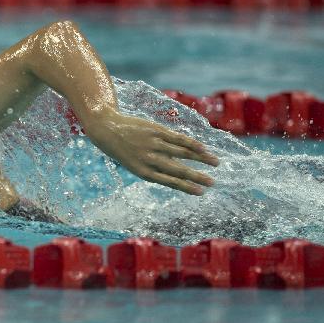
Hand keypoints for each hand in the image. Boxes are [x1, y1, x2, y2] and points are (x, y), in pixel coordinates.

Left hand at [84, 108, 218, 194]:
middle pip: (179, 170)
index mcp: (144, 172)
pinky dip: (191, 143)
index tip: (201, 192)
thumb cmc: (123, 150)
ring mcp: (154, 145)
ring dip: (201, 158)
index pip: (170, 182)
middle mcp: (150, 160)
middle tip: (212, 183)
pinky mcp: (156, 131)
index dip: (187, 187)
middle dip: (197, 177)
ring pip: (182, 153)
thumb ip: (155, 168)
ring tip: (215, 163)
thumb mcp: (135, 164)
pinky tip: (203, 148)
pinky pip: (177, 138)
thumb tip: (179, 171)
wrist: (107, 130)